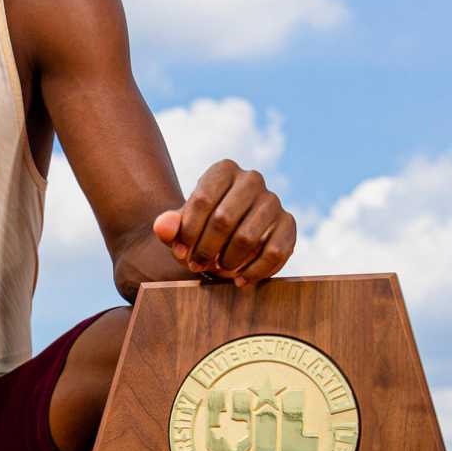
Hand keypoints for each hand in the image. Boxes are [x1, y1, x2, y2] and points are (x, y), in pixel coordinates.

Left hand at [152, 160, 295, 286]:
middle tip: (197, 265)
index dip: (188, 232)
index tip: (180, 252)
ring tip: (217, 270)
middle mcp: (251, 178)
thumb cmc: (201, 228)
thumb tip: (162, 227)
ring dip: (228, 262)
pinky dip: (255, 271)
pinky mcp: (288, 223)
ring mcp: (273, 200)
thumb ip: (168, 226)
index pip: (202, 200)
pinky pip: (274, 252)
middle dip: (206, 249)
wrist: (229, 236)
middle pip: (223, 219)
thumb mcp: (181, 228)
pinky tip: (240, 280)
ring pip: (247, 237)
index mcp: (223, 170)